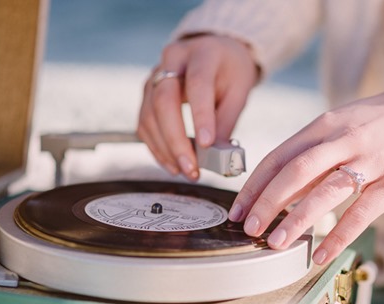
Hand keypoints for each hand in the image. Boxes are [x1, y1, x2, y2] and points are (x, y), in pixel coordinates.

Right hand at [137, 35, 258, 180]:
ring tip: (185, 171)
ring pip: (149, 115)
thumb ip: (226, 122)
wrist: (214, 52)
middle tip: (192, 167)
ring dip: (165, 149)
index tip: (207, 144)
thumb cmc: (229, 72)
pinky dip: (157, 148)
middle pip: (164, 100)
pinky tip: (172, 164)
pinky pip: (144, 124)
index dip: (200, 116)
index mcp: (202, 54)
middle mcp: (173, 60)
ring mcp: (155, 76)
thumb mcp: (239, 92)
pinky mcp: (147, 94)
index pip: (197, 84)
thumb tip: (217, 158)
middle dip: (176, 139)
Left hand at [228, 62, 383, 264]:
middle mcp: (344, 139)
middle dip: (268, 202)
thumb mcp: (341, 125)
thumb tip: (278, 190)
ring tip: (276, 244)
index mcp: (324, 126)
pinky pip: (362, 212)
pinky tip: (321, 253)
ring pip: (327, 190)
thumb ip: (311, 154)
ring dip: (298, 219)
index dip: (255, 185)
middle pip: (296, 171)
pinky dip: (339, 235)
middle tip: (249, 229)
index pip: (279, 156)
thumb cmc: (379, 122)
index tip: (237, 210)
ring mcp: (371, 159)